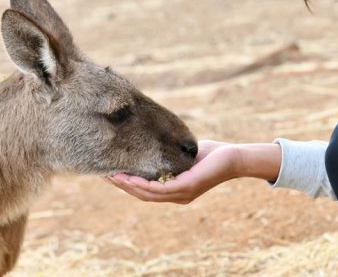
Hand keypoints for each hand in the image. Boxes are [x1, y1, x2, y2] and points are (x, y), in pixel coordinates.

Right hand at [106, 140, 237, 203]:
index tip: (110, 174)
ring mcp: (181, 195)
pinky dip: (142, 184)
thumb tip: (151, 140)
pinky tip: (130, 177)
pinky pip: (159, 189)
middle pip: (142, 195)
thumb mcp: (184, 155)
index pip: (146, 192)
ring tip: (111, 176)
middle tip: (103, 175)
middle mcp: (177, 197)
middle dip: (122, 185)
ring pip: (147, 194)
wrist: (234, 158)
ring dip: (127, 186)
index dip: (127, 185)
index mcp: (175, 191)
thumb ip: (169, 154)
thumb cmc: (212, 154)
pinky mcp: (186, 187)